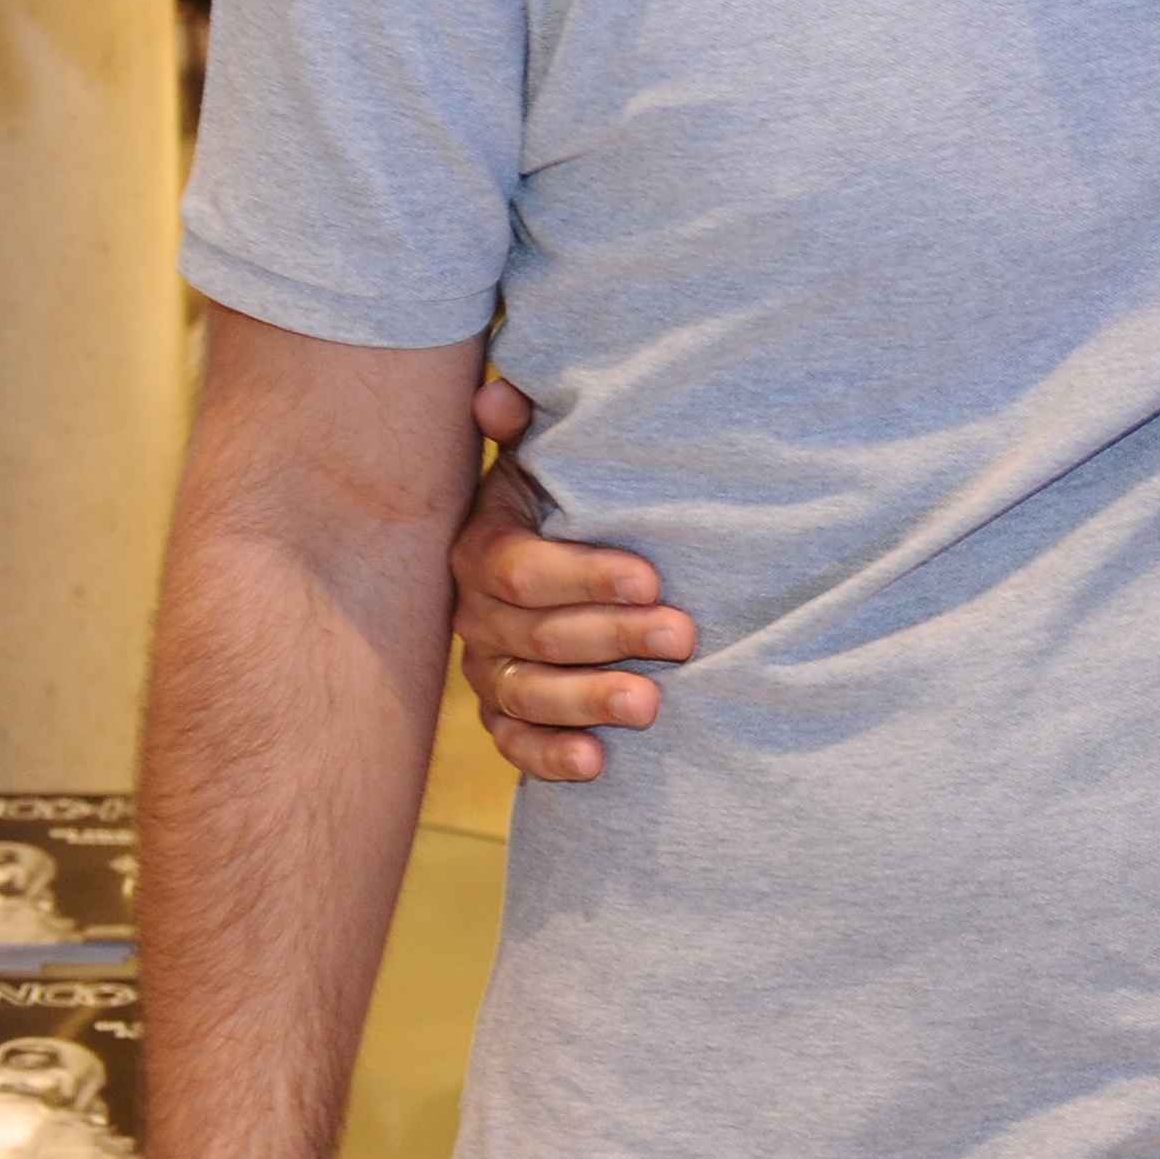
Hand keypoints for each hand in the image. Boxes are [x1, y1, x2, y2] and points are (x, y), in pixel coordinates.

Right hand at [454, 370, 693, 781]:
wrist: (564, 553)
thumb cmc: (568, 494)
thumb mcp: (548, 454)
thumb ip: (525, 425)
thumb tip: (498, 394)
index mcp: (482, 548)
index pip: (520, 570)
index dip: (584, 576)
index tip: (651, 577)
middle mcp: (475, 613)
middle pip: (536, 635)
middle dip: (612, 637)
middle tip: (683, 636)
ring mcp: (487, 667)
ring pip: (526, 693)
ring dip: (588, 701)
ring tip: (652, 705)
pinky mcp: (506, 712)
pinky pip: (514, 743)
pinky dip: (550, 756)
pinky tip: (598, 763)